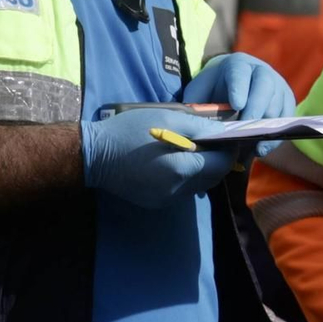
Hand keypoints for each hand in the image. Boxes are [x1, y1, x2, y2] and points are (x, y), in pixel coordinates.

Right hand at [81, 107, 232, 208]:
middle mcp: (177, 190)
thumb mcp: (167, 118)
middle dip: (218, 161)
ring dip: (203, 170)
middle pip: (213, 178)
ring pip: (199, 186)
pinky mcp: (157, 203)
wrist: (93, 156)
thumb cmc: (129, 131)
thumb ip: (199, 127)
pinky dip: (187, 178)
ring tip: (195, 151)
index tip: (229, 138)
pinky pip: (183, 191)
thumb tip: (225, 132)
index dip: (229, 150)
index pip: (221, 164)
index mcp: (181, 169)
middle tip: (214, 142)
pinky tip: (175, 162)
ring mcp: (167, 200)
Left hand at [182, 52, 294, 156]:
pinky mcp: (287, 102)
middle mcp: (262, 71)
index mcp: (238, 64)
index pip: (239, 72)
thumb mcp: (200, 91)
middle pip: (264, 86)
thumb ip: (196, 103)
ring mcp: (278, 86)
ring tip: (252, 147)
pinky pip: (285, 119)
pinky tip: (261, 150)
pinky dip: (274, 136)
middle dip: (256, 109)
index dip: (239, 88)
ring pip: (277, 104)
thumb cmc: (214, 89)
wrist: (234, 86)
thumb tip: (192, 123)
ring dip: (266, 127)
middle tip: (245, 130)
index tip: (236, 105)